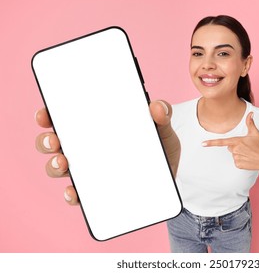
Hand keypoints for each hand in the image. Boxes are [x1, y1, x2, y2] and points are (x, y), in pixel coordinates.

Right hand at [35, 100, 179, 205]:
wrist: (170, 179)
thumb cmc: (160, 149)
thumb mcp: (163, 130)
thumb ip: (162, 116)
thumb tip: (156, 107)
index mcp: (98, 128)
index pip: (67, 118)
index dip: (50, 115)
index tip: (45, 115)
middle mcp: (87, 148)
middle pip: (56, 143)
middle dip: (46, 141)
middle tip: (54, 140)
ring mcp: (90, 171)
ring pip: (60, 168)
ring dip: (54, 166)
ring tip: (63, 164)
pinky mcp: (97, 192)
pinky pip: (77, 195)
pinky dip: (72, 194)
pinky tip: (74, 192)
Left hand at [202, 112, 258, 171]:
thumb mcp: (256, 133)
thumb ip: (250, 123)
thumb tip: (250, 113)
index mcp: (237, 141)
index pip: (222, 142)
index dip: (211, 143)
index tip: (202, 144)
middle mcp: (235, 150)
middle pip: (230, 147)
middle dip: (236, 146)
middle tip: (247, 147)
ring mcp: (236, 158)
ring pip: (233, 154)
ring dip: (239, 154)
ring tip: (249, 154)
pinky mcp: (238, 165)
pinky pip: (236, 161)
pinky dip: (241, 161)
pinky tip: (248, 160)